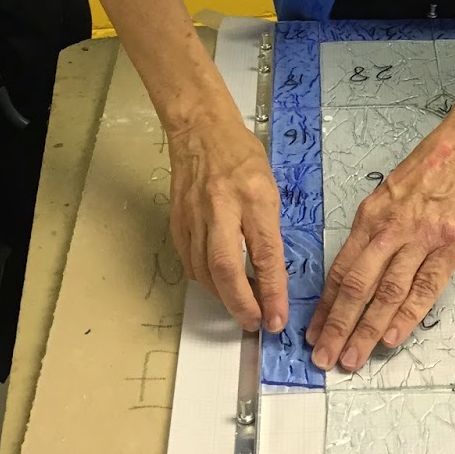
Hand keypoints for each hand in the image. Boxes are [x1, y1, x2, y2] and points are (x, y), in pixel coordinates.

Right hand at [165, 107, 287, 333]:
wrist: (200, 130)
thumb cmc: (242, 155)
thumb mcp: (269, 186)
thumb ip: (268, 228)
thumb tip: (270, 271)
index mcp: (254, 196)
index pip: (265, 253)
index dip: (272, 291)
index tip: (277, 319)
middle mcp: (222, 208)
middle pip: (226, 269)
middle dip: (241, 305)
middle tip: (255, 323)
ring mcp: (194, 216)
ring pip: (205, 271)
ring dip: (223, 297)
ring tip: (241, 306)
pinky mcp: (177, 222)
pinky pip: (190, 262)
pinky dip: (205, 280)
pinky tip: (217, 284)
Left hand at [305, 88, 454, 370]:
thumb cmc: (429, 167)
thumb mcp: (388, 192)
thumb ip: (374, 229)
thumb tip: (356, 270)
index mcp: (370, 216)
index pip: (341, 268)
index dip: (325, 305)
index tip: (314, 333)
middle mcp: (390, 229)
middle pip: (357, 286)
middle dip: (337, 325)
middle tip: (324, 358)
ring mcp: (421, 238)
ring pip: (387, 292)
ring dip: (367, 329)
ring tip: (351, 358)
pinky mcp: (451, 246)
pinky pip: (425, 287)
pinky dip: (406, 315)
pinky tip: (391, 338)